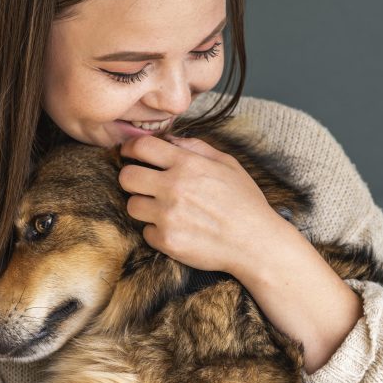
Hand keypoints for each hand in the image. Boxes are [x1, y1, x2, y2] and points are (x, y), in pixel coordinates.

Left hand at [118, 133, 276, 273]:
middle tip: (143, 184)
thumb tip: (169, 139)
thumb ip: (196, 147)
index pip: (142, 147)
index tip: (130, 154)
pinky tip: (176, 229)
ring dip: (144, 206)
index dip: (130, 148)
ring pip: (132, 206)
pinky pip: (146, 232)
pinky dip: (157, 232)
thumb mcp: (227, 164)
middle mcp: (174, 188)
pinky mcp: (167, 241)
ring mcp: (168, 216)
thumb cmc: (245, 202)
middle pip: (126, 177)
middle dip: (131, 178)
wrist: (256, 243)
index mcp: (188, 165)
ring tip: (164, 210)